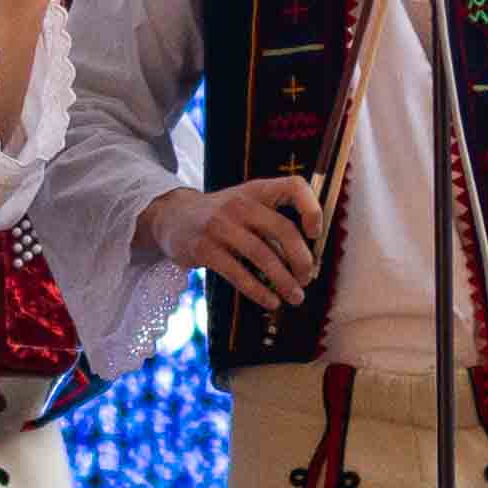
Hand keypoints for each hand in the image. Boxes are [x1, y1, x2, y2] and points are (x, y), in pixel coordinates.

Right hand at [146, 171, 325, 308]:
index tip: (315, 234)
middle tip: (307, 278)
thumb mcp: (246, 205)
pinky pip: (238, 273)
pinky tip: (270, 301)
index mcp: (257, 190)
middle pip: (283, 228)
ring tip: (295, 297)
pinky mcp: (204, 248)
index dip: (311, 208)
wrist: (172, 217)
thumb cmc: (221, 216)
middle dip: (301, 259)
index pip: (294, 186)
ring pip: (262, 255)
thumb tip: (307, 260)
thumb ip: (273, 221)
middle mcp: (240, 204)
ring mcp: (220, 225)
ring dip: (284, 280)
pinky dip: (258, 291)